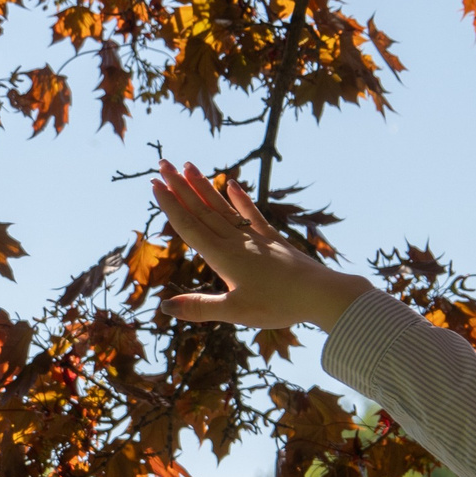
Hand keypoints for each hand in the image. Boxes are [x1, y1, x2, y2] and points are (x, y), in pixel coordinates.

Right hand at [149, 160, 372, 330]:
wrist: (320, 294)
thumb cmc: (278, 306)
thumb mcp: (236, 312)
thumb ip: (199, 307)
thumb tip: (164, 307)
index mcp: (222, 257)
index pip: (190, 226)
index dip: (170, 205)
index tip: (155, 184)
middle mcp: (235, 241)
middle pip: (202, 210)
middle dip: (180, 187)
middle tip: (162, 163)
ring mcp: (254, 238)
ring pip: (222, 207)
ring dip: (203, 187)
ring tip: (188, 165)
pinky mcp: (272, 240)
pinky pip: (252, 214)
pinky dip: (240, 198)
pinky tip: (231, 184)